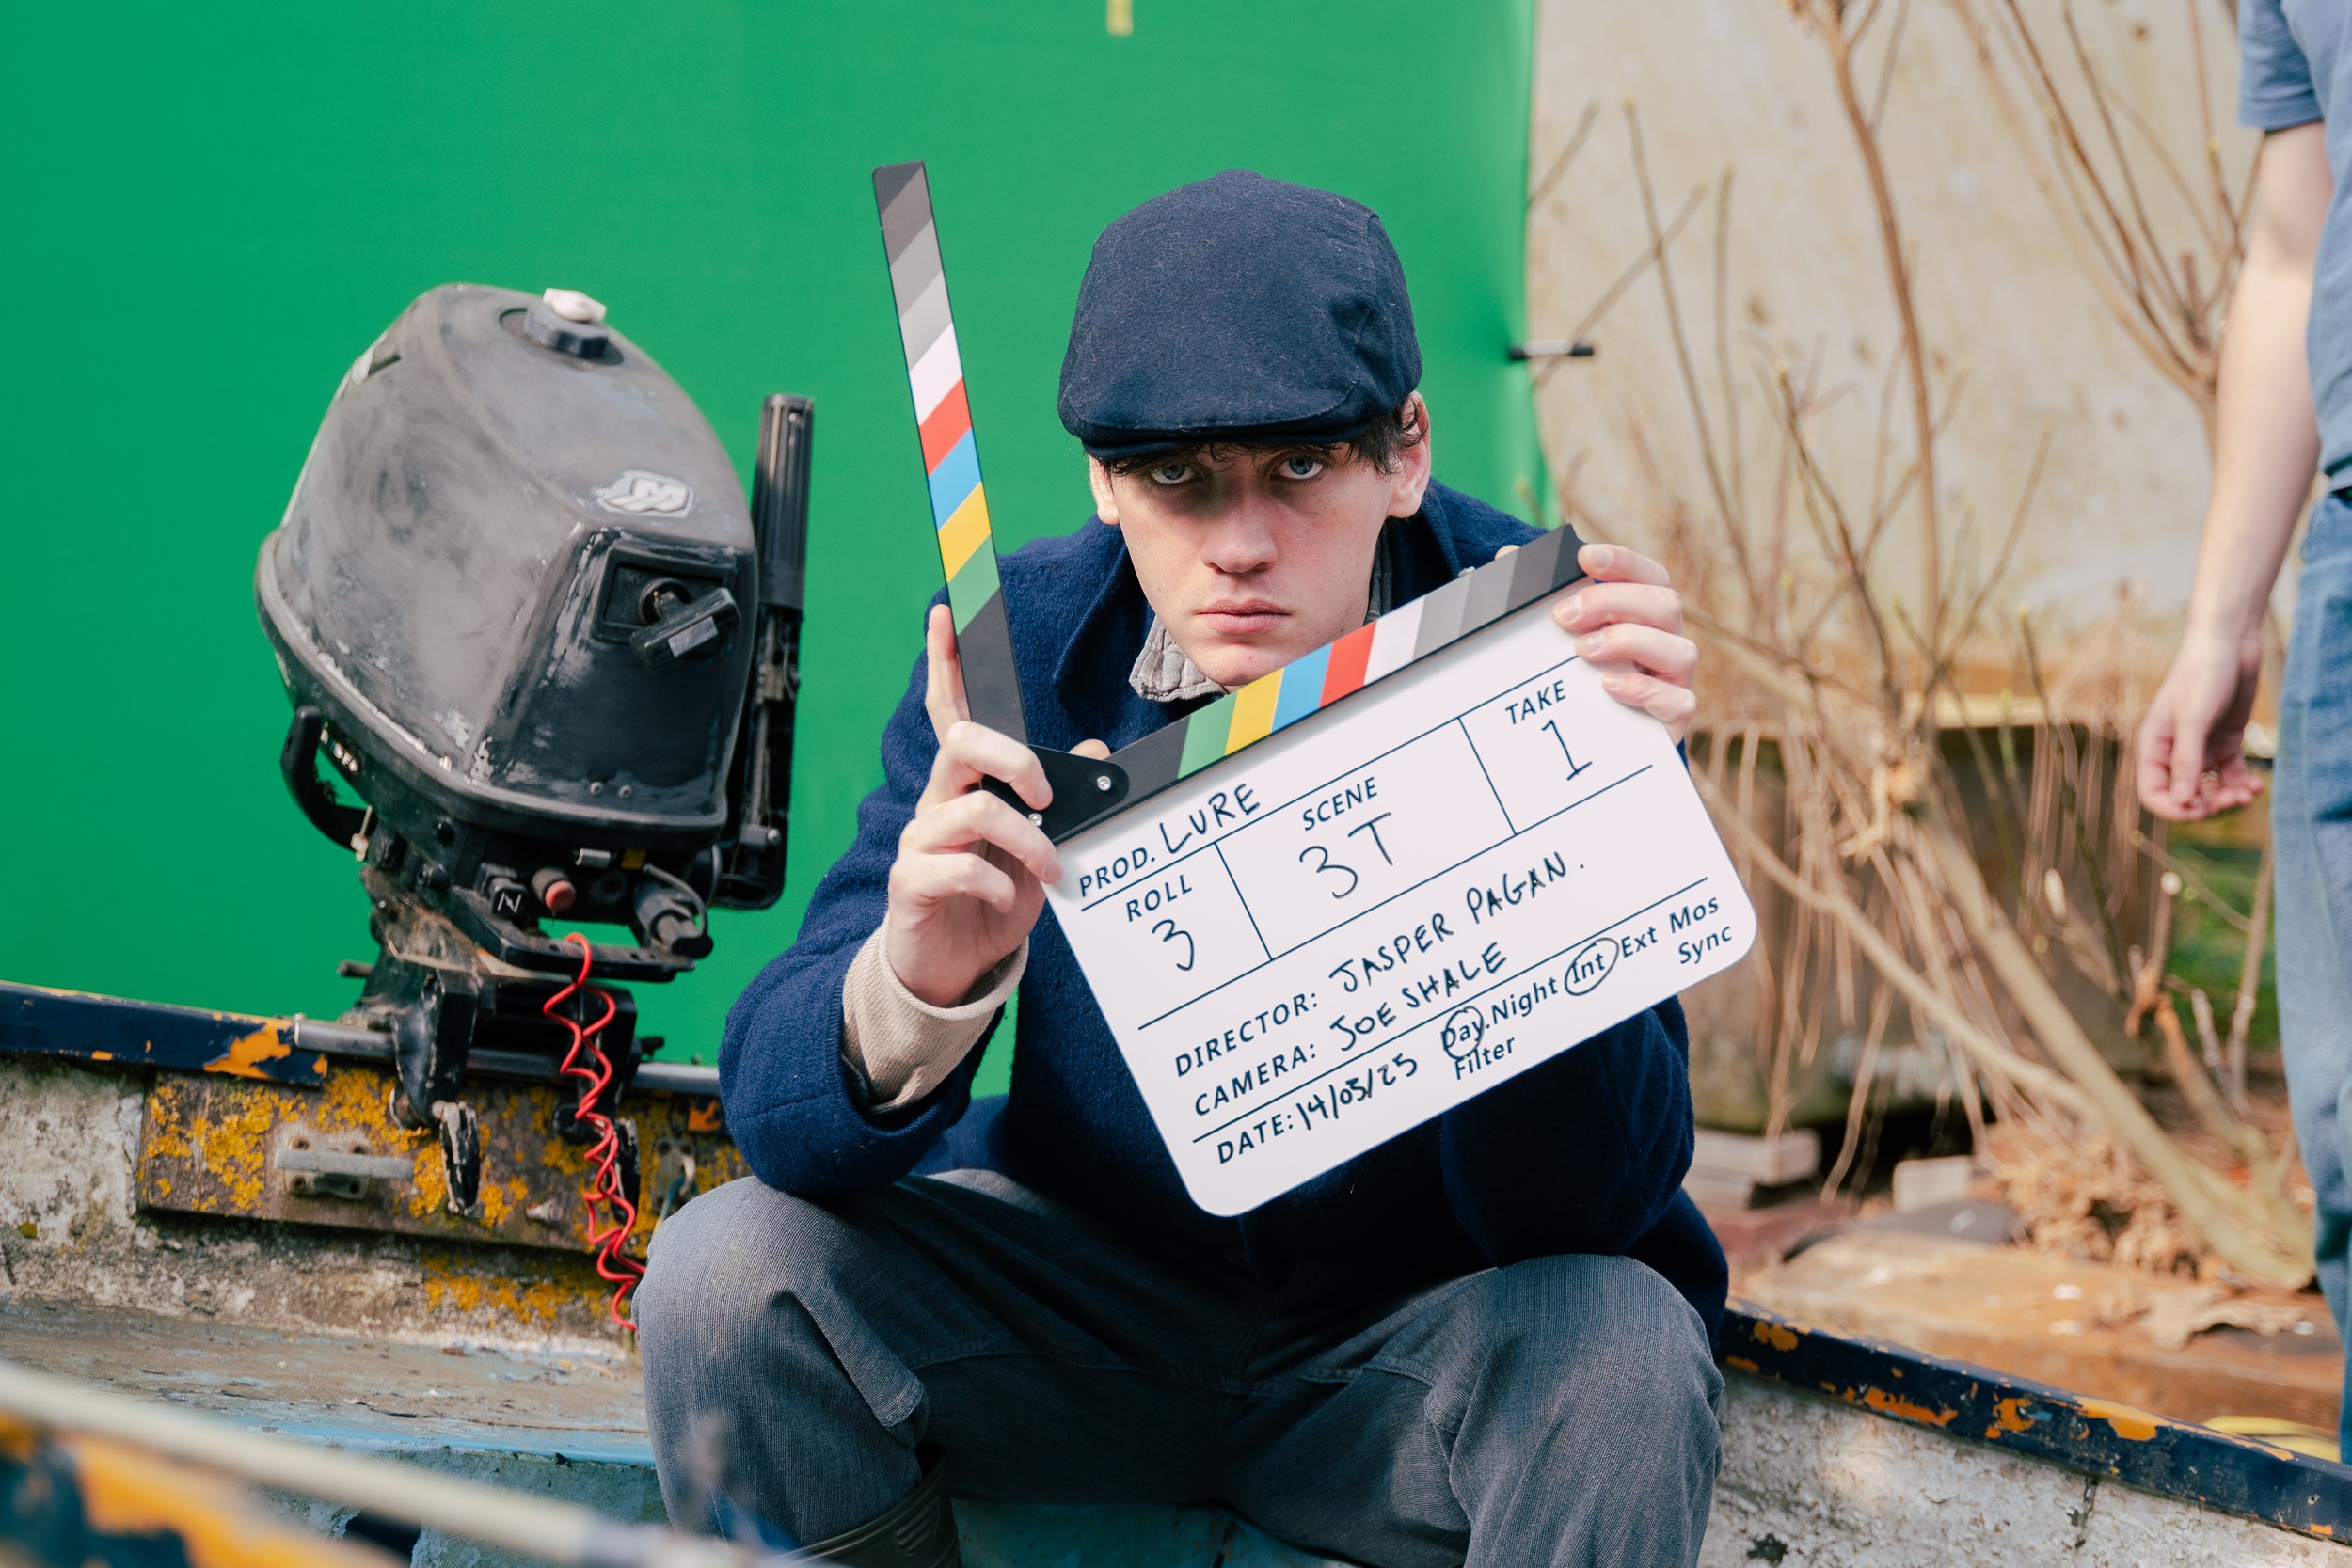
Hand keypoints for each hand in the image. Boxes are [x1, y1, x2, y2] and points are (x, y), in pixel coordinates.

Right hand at [884, 605, 1109, 1006]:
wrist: (948, 969)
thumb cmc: (989, 903)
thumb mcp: (1039, 850)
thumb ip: (1059, 803)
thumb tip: (1095, 749)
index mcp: (965, 787)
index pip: (950, 712)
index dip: (945, 663)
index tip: (946, 612)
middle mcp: (936, 804)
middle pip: (960, 744)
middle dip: (1014, 759)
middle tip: (1048, 799)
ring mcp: (919, 842)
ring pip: (970, 811)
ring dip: (1025, 840)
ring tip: (1049, 868)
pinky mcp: (911, 883)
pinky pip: (957, 867)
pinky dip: (996, 883)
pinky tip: (1007, 899)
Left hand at [1539, 542, 1697, 741]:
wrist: (1591, 740)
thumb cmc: (1575, 672)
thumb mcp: (1554, 635)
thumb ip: (1537, 598)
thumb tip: (1507, 558)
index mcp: (1644, 612)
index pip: (1648, 575)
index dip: (1622, 561)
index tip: (1585, 557)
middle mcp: (1666, 640)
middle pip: (1665, 605)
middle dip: (1613, 602)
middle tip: (1564, 614)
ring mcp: (1674, 679)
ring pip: (1680, 650)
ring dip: (1630, 642)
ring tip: (1582, 650)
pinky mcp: (1674, 717)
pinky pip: (1678, 701)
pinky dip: (1644, 690)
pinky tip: (1608, 686)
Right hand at [2135, 626, 2264, 820]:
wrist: (2230, 644)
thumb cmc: (2202, 675)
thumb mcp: (2193, 719)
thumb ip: (2187, 761)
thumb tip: (2183, 802)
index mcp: (2154, 747)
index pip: (2154, 794)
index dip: (2175, 809)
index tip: (2202, 810)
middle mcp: (2174, 753)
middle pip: (2185, 797)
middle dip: (2209, 805)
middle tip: (2234, 799)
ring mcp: (2201, 749)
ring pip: (2210, 791)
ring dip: (2228, 799)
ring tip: (2249, 792)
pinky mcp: (2225, 744)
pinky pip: (2230, 777)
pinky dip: (2242, 785)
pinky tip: (2256, 784)